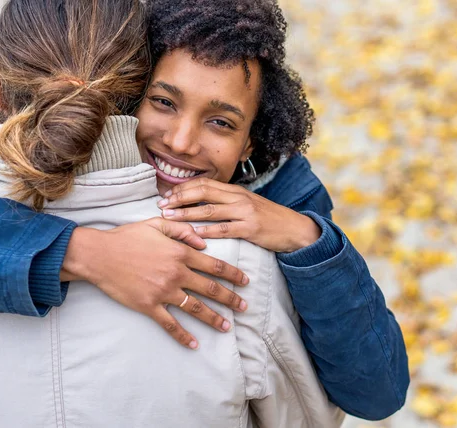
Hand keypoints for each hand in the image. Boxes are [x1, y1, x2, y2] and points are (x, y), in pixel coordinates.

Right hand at [61, 217, 248, 349]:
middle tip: (244, 306)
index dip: (233, 274)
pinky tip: (194, 344)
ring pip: (195, 308)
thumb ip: (183, 231)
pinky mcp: (149, 306)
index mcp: (181, 253)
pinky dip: (183, 336)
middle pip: (211, 289)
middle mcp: (177, 274)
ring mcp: (164, 292)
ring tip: (227, 326)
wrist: (99, 255)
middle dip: (231, 298)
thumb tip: (204, 244)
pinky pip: (170, 324)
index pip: (215, 266)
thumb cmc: (127, 237)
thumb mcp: (157, 224)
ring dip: (214, 318)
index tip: (245, 281)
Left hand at [157, 178, 321, 252]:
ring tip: (169, 218)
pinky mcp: (251, 228)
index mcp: (236, 191)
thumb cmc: (268, 219)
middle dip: (179, 198)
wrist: (295, 229)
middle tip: (161, 205)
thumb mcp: (248, 205)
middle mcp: (239, 197)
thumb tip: (201, 204)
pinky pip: (224, 229)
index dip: (183, 188)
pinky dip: (206, 231)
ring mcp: (245, 212)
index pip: (204, 183)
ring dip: (187, 214)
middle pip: (203, 192)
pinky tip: (192, 234)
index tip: (167, 195)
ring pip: (209, 210)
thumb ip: (227, 202)